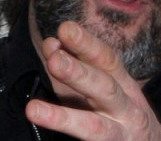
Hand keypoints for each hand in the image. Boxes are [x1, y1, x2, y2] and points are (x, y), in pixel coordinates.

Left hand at [25, 21, 160, 140]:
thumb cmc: (122, 116)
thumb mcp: (104, 89)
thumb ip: (75, 68)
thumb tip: (51, 43)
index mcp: (123, 86)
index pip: (106, 60)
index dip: (87, 44)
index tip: (65, 29)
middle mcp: (127, 110)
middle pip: (105, 89)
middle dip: (78, 74)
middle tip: (54, 60)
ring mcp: (122, 136)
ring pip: (95, 129)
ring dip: (64, 118)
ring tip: (33, 110)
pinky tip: (43, 130)